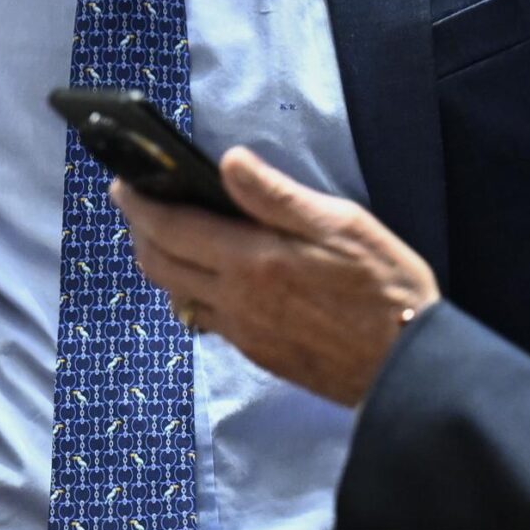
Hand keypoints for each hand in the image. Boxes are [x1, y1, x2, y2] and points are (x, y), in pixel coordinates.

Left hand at [112, 146, 439, 406]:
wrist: (407, 367)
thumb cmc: (384, 287)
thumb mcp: (341, 225)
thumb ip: (277, 196)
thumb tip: (228, 162)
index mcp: (251, 262)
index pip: (171, 228)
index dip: (139, 204)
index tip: (121, 184)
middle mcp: (235, 301)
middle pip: (160, 265)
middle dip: (140, 231)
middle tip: (138, 204)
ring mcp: (243, 332)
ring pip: (178, 294)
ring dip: (161, 262)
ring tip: (168, 234)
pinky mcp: (258, 353)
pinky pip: (206, 319)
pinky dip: (191, 291)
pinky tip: (209, 277)